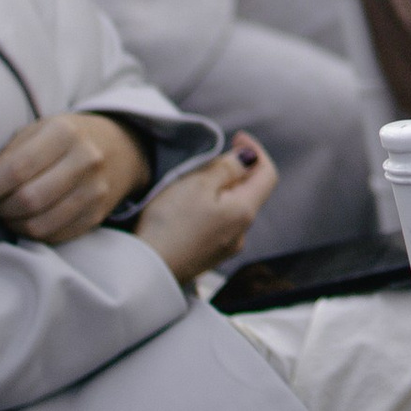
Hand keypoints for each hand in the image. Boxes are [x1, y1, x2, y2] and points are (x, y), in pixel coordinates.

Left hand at [0, 112, 152, 243]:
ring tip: (5, 213)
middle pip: (28, 201)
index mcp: (64, 132)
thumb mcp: (37, 132)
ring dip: (12, 224)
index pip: (16, 170)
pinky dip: (31, 233)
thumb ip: (7, 156)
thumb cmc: (64, 139)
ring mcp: (96, 189)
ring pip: (39, 224)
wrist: (120, 148)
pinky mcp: (98, 214)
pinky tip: (26, 220)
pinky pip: (54, 236)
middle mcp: (86, 159)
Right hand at [133, 133, 277, 283]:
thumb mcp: (198, 184)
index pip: (267, 174)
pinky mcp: (206, 257)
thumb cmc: (169, 224)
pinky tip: (185, 209)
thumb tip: (249, 157)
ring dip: (220, 190)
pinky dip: (209, 208)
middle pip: (249, 191)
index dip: (255, 151)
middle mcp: (241, 233)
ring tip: (192, 183)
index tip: (236, 137)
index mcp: (245, 211)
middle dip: (234, 170)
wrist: (143, 273)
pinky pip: (217, 224)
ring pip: (232, 208)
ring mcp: (225, 248)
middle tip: (207, 160)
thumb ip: (227, 167)